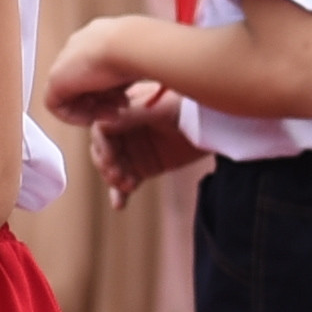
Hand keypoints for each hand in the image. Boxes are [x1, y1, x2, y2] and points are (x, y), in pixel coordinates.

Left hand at [37, 17, 154, 121]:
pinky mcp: (55, 79)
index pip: (96, 70)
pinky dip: (74, 116)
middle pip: (84, 83)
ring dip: (92, 110)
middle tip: (118, 110)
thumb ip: (126, 75)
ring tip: (112, 113)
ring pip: (71, 95)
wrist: (130, 44)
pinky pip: (56, 105)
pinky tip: (93, 117)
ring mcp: (64, 62)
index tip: (125, 100)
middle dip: (102, 101)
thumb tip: (128, 90)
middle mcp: (78, 47)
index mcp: (97, 38)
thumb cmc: (143, 50)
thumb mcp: (138, 63)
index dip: (110, 91)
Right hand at [78, 79, 198, 200]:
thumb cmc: (185, 106)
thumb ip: (131, 115)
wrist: (211, 123)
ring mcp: (132, 150)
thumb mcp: (158, 109)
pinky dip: (120, 194)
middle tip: (119, 176)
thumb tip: (100, 124)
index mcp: (121, 111)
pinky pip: (125, 183)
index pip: (100, 129)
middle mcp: (122, 131)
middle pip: (102, 151)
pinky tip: (119, 205)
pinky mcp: (143, 167)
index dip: (102, 145)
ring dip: (115, 180)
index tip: (110, 158)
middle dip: (107, 165)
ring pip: (111, 169)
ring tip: (129, 185)